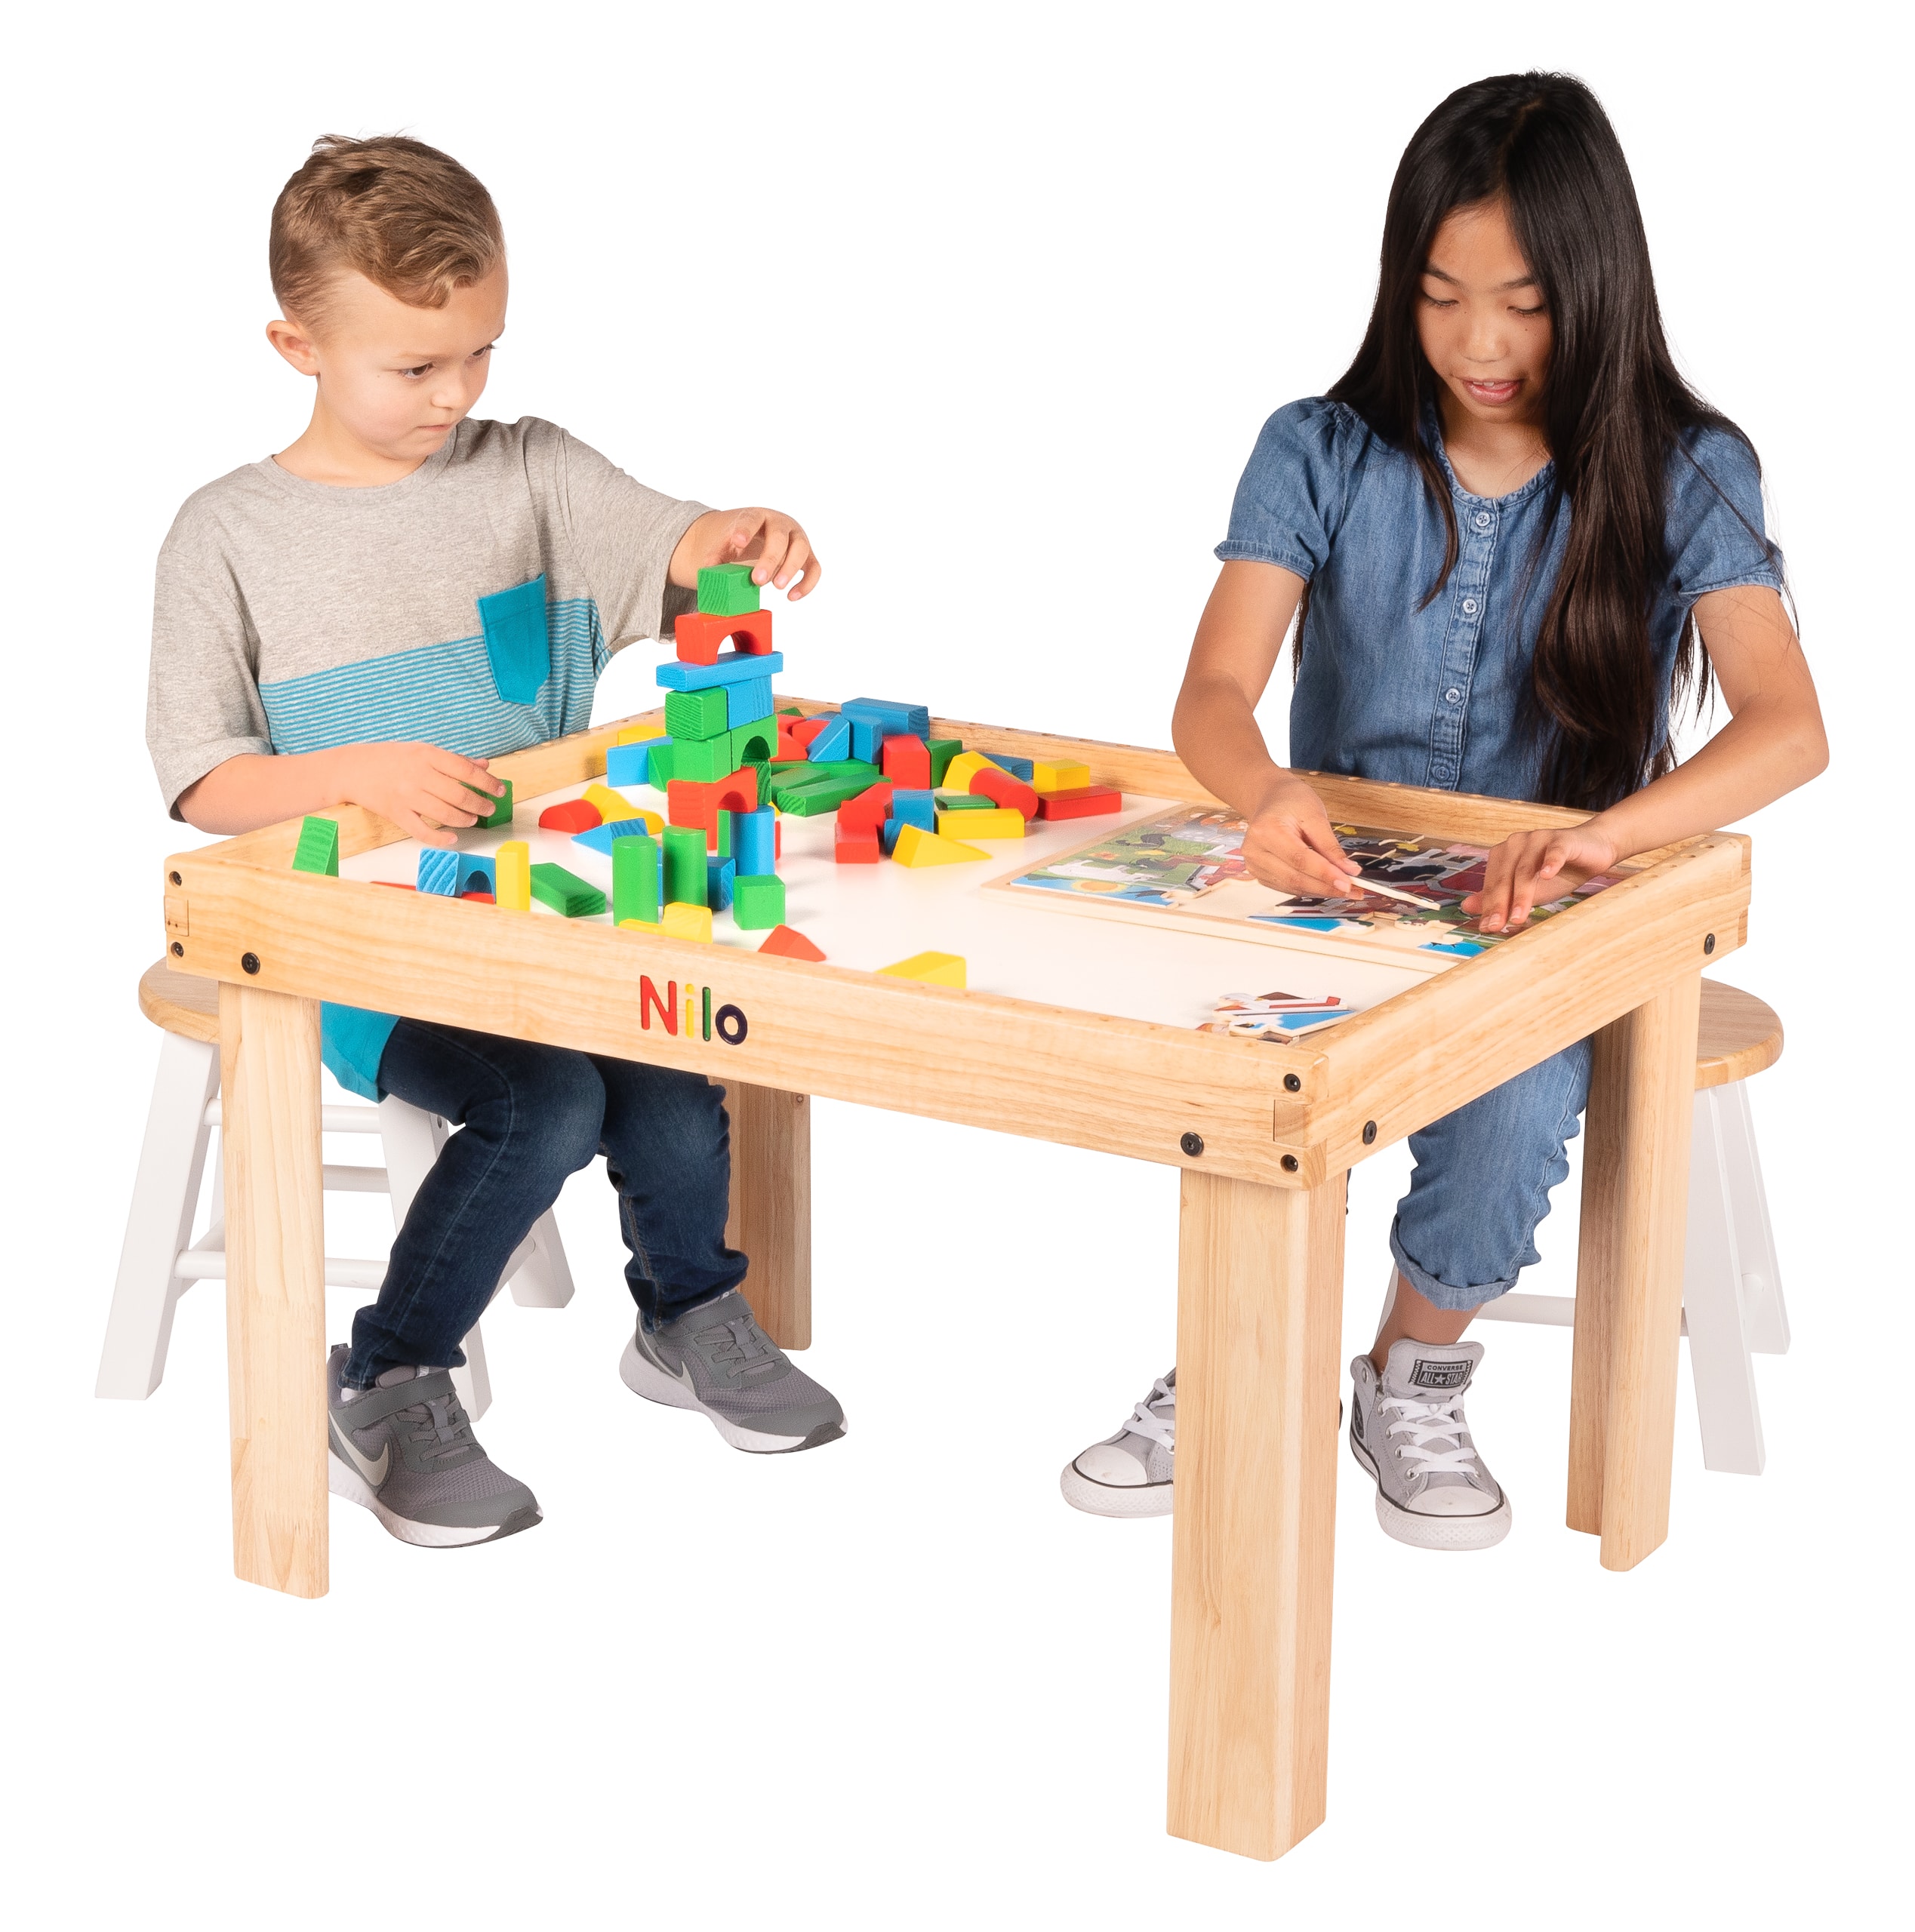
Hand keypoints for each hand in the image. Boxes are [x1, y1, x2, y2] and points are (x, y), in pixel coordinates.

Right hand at [332, 743, 503, 848]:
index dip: (487, 782)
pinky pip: (422, 831)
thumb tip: (484, 765)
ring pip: (445, 814)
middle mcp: (418, 775)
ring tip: (472, 819)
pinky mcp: (396, 814)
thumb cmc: (391, 758)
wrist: (352, 768)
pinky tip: (453, 839)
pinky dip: (441, 838)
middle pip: (459, 794)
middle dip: (480, 804)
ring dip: (465, 819)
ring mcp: (406, 796)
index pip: (466, 770)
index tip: (500, 790)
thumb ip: (454, 759)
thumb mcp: (422, 751)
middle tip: (489, 809)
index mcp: (427, 755)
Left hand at [675, 506, 820, 598]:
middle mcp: (781, 523)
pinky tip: (791, 597)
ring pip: (802, 549)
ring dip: (790, 568)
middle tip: (757, 580)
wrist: (759, 537)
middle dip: (770, 558)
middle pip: (780, 536)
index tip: (737, 543)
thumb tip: (707, 569)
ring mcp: (797, 538)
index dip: (745, 530)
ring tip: (777, 587)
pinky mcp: (808, 556)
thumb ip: (715, 556)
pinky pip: (814, 568)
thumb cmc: (741, 542)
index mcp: (757, 516)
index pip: (752, 519)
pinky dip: (807, 583)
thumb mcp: (725, 545)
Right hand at [1240, 776, 1363, 896]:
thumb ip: (1330, 846)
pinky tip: (1324, 885)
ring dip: (1320, 890)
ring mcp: (1255, 865)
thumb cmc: (1291, 801)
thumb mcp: (1315, 815)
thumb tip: (1348, 870)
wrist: (1271, 799)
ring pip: (1292, 887)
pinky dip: (1309, 888)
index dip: (1325, 875)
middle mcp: (1255, 851)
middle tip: (1352, 890)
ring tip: (1343, 889)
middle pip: (1294, 878)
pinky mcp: (1260, 874)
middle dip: (1326, 887)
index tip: (1348, 883)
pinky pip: (1287, 887)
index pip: (1300, 860)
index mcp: (1266, 831)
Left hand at [1462, 821, 1619, 931]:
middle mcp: (1516, 843)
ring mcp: (1538, 838)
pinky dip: (1550, 863)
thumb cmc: (1558, 872)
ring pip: (1525, 869)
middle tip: (1497, 926)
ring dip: (1522, 895)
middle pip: (1505, 878)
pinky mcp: (1561, 839)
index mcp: (1503, 855)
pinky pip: (1554, 852)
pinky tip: (1546, 876)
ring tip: (1519, 916)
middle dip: (1500, 904)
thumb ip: (1500, 896)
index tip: (1487, 929)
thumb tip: (1467, 907)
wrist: (1593, 849)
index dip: (1490, 907)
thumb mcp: (1527, 889)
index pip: (1493, 885)